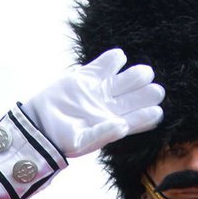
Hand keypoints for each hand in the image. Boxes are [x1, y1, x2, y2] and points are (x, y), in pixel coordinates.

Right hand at [23, 51, 164, 158]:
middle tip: (157, 89)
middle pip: (133, 98)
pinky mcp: (85, 77)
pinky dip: (111, 60)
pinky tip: (119, 56)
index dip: (147, 115)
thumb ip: (103, 134)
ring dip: (134, 75)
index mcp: (112, 124)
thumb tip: (122, 127)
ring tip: (145, 72)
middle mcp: (109, 107)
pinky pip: (102, 66)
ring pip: (122, 81)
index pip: (136, 119)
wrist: (39, 125)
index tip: (158, 111)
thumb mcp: (82, 142)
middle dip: (146, 93)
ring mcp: (98, 91)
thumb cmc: (62, 140)